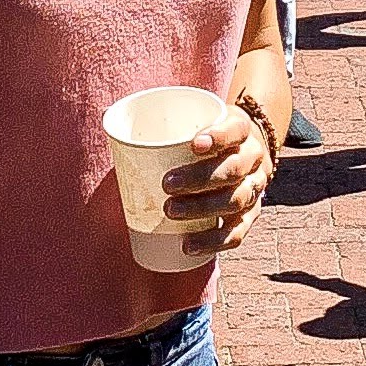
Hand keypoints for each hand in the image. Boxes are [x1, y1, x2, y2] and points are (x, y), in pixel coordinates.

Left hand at [162, 101, 273, 252]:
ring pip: (236, 200)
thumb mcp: (197, 120)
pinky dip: (214, 241)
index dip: (219, 137)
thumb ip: (163, 124)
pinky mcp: (250, 215)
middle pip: (233, 169)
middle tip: (166, 184)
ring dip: (203, 209)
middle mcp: (254, 158)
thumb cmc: (208, 135)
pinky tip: (189, 246)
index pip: (235, 129)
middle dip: (200, 178)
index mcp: (242, 129)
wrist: (246, 149)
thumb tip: (110, 120)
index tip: (194, 144)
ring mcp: (255, 188)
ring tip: (170, 211)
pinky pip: (237, 232)